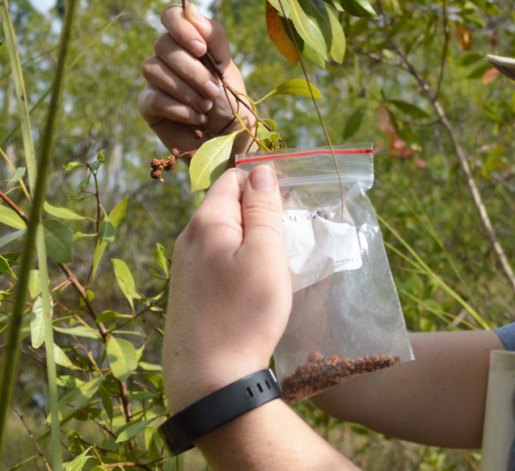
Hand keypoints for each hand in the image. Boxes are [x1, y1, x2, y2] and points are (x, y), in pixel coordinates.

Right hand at [139, 4, 255, 158]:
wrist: (232, 145)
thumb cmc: (234, 107)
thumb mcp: (230, 69)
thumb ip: (214, 38)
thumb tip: (190, 8)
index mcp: (192, 44)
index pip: (172, 15)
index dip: (181, 26)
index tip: (201, 48)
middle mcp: (171, 59)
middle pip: (163, 44)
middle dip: (191, 69)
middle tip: (213, 89)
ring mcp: (157, 82)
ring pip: (152, 68)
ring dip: (185, 88)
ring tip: (207, 106)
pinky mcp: (149, 106)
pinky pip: (152, 97)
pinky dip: (178, 108)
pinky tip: (197, 119)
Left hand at [162, 165, 291, 411]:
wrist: (209, 380)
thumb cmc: (244, 315)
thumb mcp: (265, 256)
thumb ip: (263, 211)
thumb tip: (262, 172)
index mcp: (206, 222)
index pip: (234, 178)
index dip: (264, 182)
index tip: (292, 203)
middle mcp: (188, 239)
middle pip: (227, 205)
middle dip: (259, 210)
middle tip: (291, 232)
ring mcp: (184, 266)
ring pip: (223, 233)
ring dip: (251, 237)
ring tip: (278, 259)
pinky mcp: (188, 290)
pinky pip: (216, 257)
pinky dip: (239, 259)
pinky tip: (256, 282)